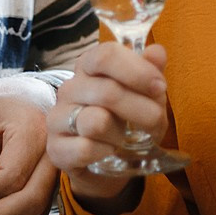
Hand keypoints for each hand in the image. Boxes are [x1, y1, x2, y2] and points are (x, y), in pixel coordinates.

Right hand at [47, 42, 170, 211]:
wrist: (112, 162)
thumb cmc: (129, 121)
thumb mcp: (147, 96)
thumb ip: (151, 71)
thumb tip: (157, 51)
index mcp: (89, 66)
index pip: (106, 55)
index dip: (137, 70)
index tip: (160, 87)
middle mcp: (69, 88)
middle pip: (107, 91)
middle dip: (142, 110)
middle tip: (155, 121)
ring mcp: (57, 118)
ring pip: (96, 122)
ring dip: (121, 134)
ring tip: (124, 138)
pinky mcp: (55, 148)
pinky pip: (86, 148)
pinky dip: (106, 153)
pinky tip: (108, 151)